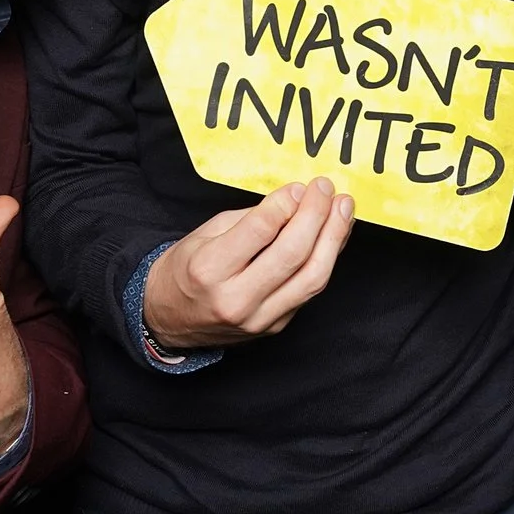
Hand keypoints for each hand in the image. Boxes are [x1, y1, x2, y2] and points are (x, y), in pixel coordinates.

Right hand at [142, 179, 353, 349]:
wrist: (169, 319)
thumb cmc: (187, 270)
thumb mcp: (206, 233)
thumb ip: (251, 219)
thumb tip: (295, 199)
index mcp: (209, 270)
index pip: (260, 230)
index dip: (286, 203)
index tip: (300, 186)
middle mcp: (235, 299)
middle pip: (292, 254)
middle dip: (316, 215)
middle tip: (327, 189)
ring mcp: (259, 319)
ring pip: (312, 278)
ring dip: (334, 238)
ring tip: (344, 209)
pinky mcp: (276, 327)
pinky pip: (310, 290)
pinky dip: (326, 259)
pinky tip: (333, 235)